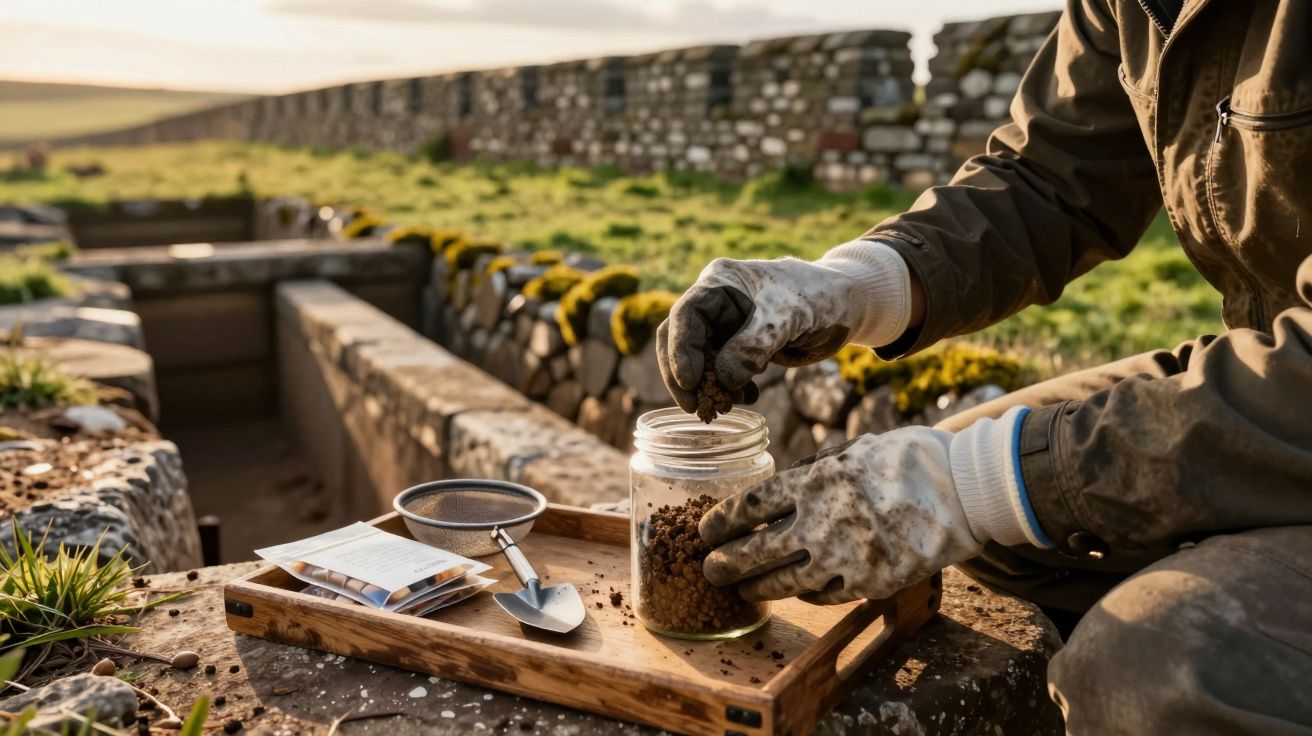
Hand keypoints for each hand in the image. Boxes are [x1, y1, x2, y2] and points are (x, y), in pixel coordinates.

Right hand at [656, 241, 910, 413]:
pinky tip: (748, 398)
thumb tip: (724, 379)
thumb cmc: (818, 298)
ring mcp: (726, 326)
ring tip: (729, 406)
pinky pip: (721, 371)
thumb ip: (753, 346)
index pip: (685, 315)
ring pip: (700, 360)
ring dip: (710, 386)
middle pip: (681, 340)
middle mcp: (716, 302)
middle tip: (696, 407)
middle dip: (686, 376)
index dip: (680, 350)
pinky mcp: (739, 346)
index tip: (689, 382)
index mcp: (720, 282)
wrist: (846, 307)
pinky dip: (730, 388)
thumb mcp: (786, 318)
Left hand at [698, 407, 1047, 603]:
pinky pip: (823, 595)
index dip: (722, 522)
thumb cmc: (912, 459)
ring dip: (756, 588)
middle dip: (724, 563)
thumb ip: (818, 471)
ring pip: (783, 582)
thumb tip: (787, 485)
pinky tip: (793, 593)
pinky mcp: (869, 583)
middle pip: (755, 550)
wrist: (966, 490)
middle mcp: (820, 522)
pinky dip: (803, 595)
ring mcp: (844, 557)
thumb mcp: (855, 450)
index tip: (706, 530)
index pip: (750, 507)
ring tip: (741, 590)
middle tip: (708, 569)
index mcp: (814, 481)